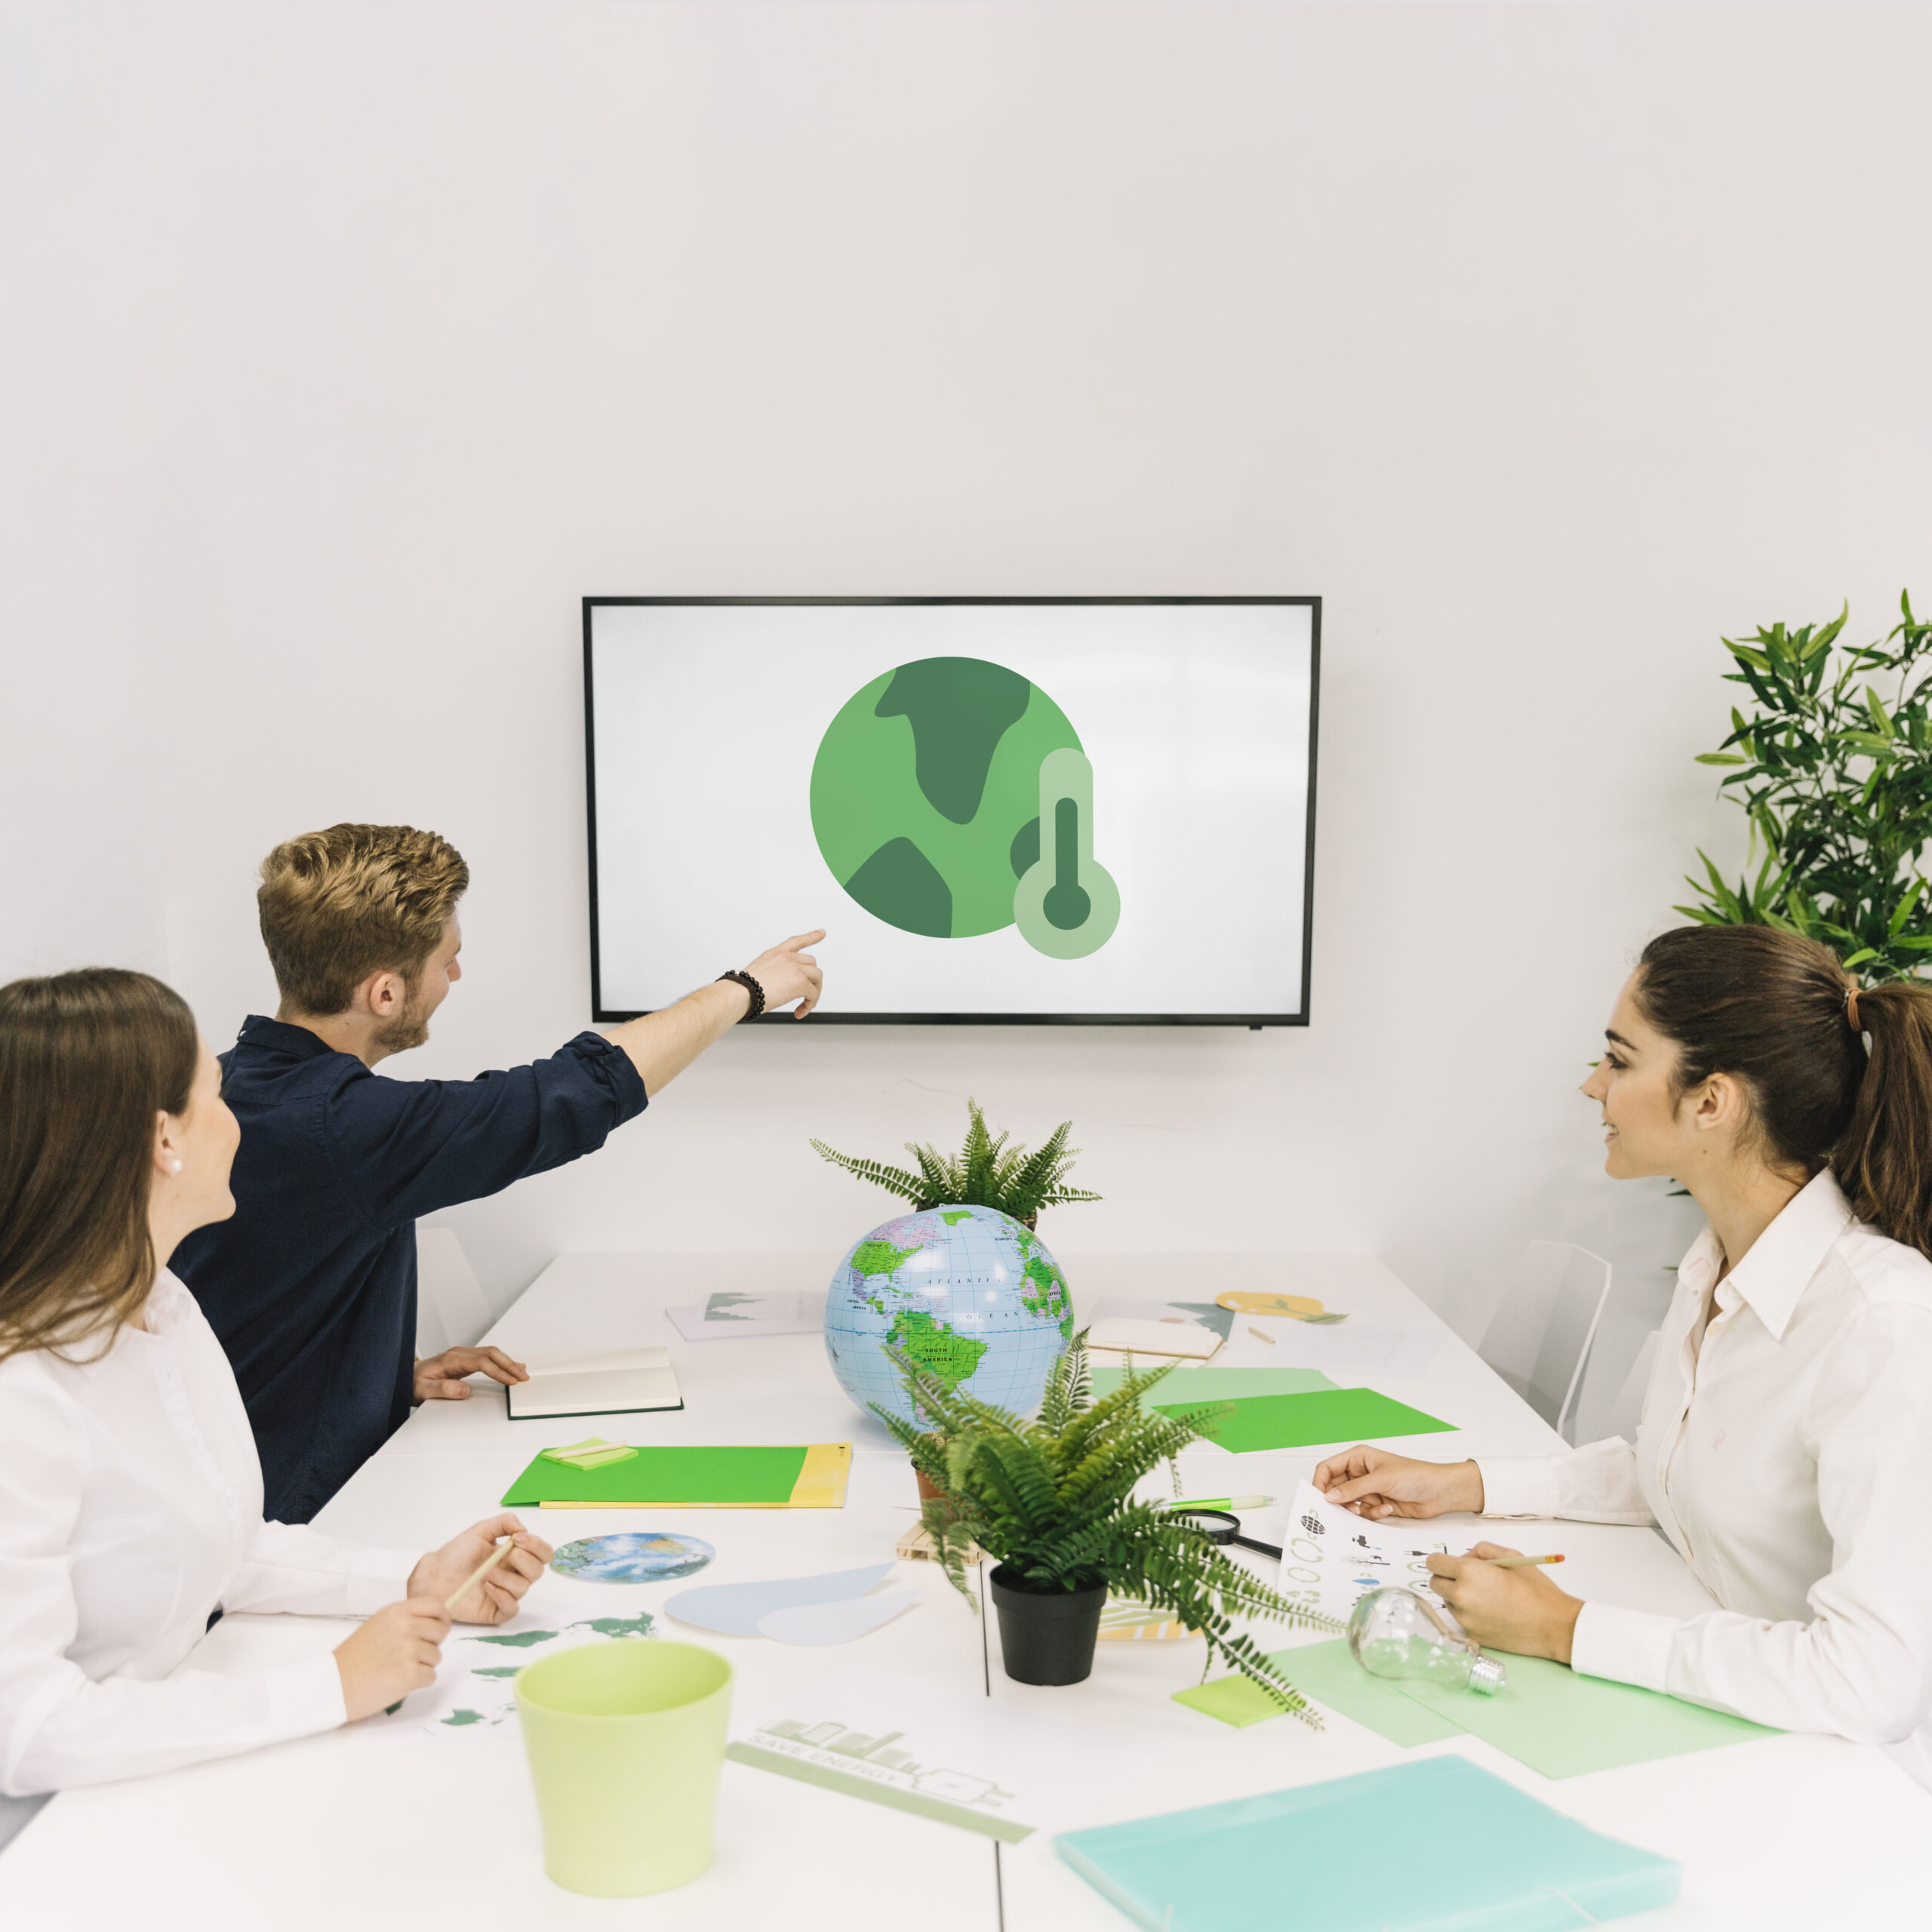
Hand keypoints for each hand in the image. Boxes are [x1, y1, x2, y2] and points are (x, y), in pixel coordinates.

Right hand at [334, 1598, 450, 1720]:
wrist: (334, 1685)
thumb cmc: (354, 1658)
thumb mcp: (378, 1625)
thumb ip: (405, 1619)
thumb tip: (434, 1622)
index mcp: (397, 1612)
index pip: (436, 1605)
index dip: (442, 1617)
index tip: (439, 1628)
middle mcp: (405, 1626)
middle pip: (441, 1631)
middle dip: (431, 1644)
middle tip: (410, 1655)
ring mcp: (408, 1650)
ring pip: (436, 1656)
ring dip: (422, 1665)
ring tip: (397, 1668)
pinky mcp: (409, 1674)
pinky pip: (431, 1676)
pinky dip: (419, 1682)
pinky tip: (398, 1681)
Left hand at [407, 1512, 553, 1623]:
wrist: (435, 1575)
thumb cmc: (456, 1553)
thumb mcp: (480, 1530)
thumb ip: (504, 1522)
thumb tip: (523, 1529)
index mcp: (515, 1554)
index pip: (543, 1553)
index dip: (537, 1546)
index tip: (517, 1538)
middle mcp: (514, 1574)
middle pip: (538, 1571)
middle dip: (524, 1560)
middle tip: (504, 1555)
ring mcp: (506, 1593)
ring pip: (524, 1588)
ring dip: (506, 1577)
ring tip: (486, 1573)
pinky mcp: (496, 1611)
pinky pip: (512, 1608)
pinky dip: (503, 1597)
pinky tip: (488, 1587)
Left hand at [413, 1346, 527, 1402]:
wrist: (404, 1378)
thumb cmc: (412, 1384)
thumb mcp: (423, 1391)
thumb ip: (443, 1389)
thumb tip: (465, 1389)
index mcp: (451, 1359)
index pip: (482, 1362)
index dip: (498, 1371)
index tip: (510, 1381)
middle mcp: (459, 1354)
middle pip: (491, 1353)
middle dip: (509, 1364)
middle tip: (523, 1376)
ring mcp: (462, 1356)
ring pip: (491, 1353)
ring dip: (507, 1362)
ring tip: (522, 1372)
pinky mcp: (464, 1361)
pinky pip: (487, 1357)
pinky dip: (501, 1361)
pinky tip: (510, 1365)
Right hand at [742, 930, 824, 1017]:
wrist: (741, 993)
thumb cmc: (743, 989)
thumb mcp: (758, 973)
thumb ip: (772, 975)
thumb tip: (779, 988)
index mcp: (775, 953)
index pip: (796, 941)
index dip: (811, 937)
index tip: (822, 933)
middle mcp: (786, 957)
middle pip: (811, 964)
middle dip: (812, 980)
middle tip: (806, 995)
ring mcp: (795, 967)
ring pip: (817, 977)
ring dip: (814, 992)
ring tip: (805, 1005)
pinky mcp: (800, 981)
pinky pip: (813, 993)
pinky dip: (810, 1004)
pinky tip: (800, 1012)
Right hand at [1313, 1446, 1484, 1518]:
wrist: (1439, 1492)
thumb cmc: (1416, 1475)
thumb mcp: (1381, 1479)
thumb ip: (1354, 1488)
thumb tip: (1330, 1496)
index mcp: (1358, 1458)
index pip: (1328, 1468)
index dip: (1320, 1482)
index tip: (1319, 1498)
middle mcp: (1360, 1473)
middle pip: (1336, 1489)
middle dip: (1339, 1501)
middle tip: (1344, 1508)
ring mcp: (1368, 1490)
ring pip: (1349, 1504)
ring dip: (1358, 1509)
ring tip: (1369, 1508)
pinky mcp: (1377, 1504)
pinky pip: (1363, 1513)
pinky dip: (1373, 1514)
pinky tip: (1387, 1508)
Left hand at [1424, 1542, 1582, 1661]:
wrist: (1554, 1626)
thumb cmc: (1535, 1589)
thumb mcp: (1511, 1555)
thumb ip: (1481, 1550)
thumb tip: (1464, 1557)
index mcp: (1468, 1573)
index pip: (1433, 1563)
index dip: (1442, 1561)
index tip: (1452, 1564)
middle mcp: (1461, 1597)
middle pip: (1435, 1583)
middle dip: (1447, 1578)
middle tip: (1470, 1579)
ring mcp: (1465, 1620)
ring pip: (1447, 1602)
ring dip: (1458, 1597)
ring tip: (1487, 1597)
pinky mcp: (1473, 1636)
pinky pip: (1462, 1620)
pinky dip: (1471, 1615)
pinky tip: (1493, 1613)